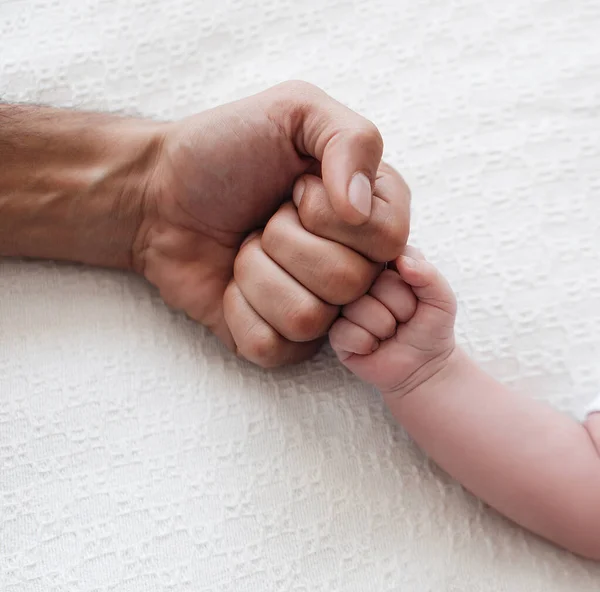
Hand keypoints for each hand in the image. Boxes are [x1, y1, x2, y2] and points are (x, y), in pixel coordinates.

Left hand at [138, 81, 410, 366]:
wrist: (158, 195)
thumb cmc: (225, 149)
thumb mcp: (295, 109)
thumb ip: (352, 139)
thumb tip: (360, 211)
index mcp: (368, 213)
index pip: (389, 239)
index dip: (330, 215)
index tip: (294, 188)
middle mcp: (352, 265)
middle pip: (350, 282)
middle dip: (285, 240)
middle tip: (265, 218)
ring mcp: (317, 307)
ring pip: (309, 318)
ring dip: (259, 273)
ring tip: (246, 247)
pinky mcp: (279, 341)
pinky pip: (273, 347)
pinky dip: (239, 310)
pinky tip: (231, 284)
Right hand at [329, 247, 456, 397]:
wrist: (424, 367)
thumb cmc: (431, 328)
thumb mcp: (442, 298)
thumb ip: (429, 274)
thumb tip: (400, 260)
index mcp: (382, 265)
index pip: (387, 256)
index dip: (409, 282)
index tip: (416, 296)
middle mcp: (359, 282)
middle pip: (375, 283)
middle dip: (400, 307)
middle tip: (404, 319)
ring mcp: (344, 308)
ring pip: (360, 308)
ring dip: (384, 328)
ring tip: (390, 333)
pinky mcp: (336, 334)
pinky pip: (345, 332)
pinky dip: (367, 344)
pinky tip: (374, 347)